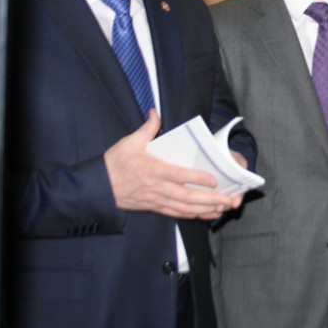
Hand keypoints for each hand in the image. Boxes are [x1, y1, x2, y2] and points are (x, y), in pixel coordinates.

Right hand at [104, 110, 244, 218]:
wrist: (98, 187)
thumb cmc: (114, 163)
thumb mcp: (129, 142)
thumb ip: (147, 128)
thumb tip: (155, 112)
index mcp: (153, 170)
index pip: (179, 175)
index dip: (197, 178)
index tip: (214, 180)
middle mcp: (157, 188)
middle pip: (187, 197)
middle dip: (211, 200)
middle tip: (230, 200)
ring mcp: (156, 200)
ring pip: (184, 208)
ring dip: (205, 210)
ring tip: (224, 208)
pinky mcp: (154, 207)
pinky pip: (176, 213)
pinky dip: (193, 215)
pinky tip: (206, 214)